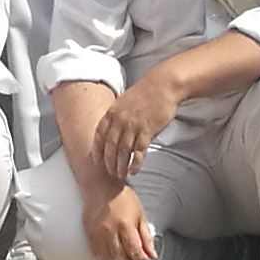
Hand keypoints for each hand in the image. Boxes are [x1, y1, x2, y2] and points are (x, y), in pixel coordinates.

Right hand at [85, 184, 157, 259]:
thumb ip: (146, 237)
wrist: (101, 186)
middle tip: (134, 257)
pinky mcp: (89, 234)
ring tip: (123, 254)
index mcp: (126, 226)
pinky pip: (97, 254)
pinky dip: (106, 257)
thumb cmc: (122, 198)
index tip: (144, 256)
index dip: (142, 258)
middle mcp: (110, 231)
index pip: (136, 253)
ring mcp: (98, 233)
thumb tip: (152, 255)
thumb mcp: (140, 215)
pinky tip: (111, 252)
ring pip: (109, 259)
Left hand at [93, 69, 181, 183]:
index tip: (96, 161)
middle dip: (108, 162)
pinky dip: (135, 163)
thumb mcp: (124, 101)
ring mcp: (133, 126)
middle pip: (109, 146)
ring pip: (123, 151)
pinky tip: (134, 170)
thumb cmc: (146, 92)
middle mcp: (120, 120)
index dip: (97, 150)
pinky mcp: (147, 131)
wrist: (163, 85)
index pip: (99, 135)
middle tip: (109, 173)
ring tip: (120, 175)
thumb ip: (117, 115)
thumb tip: (112, 128)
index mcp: (112, 112)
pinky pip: (139, 151)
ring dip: (120, 166)